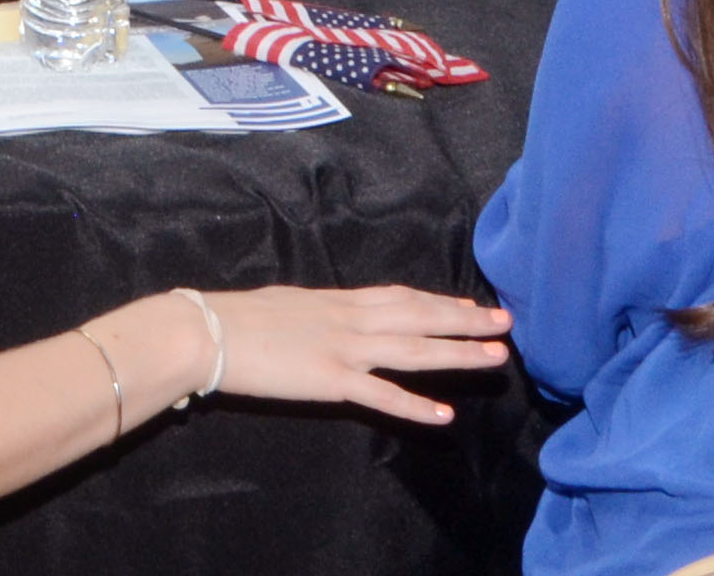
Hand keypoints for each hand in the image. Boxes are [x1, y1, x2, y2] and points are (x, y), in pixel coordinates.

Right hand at [166, 286, 511, 427]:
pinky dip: (415, 405)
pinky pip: (382, 395)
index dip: (440, 302)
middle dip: (465, 321)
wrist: (209, 332)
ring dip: (457, 354)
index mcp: (339, 300)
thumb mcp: (289, 302)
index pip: (402, 297)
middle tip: (504, 323)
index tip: (472, 306)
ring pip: (414, 350)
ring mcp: (344, 349)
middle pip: (420, 317)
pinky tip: (444, 415)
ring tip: (494, 358)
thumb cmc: (238, 317)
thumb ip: (319, 310)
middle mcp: (350, 319)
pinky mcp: (331, 380)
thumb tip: (334, 314)